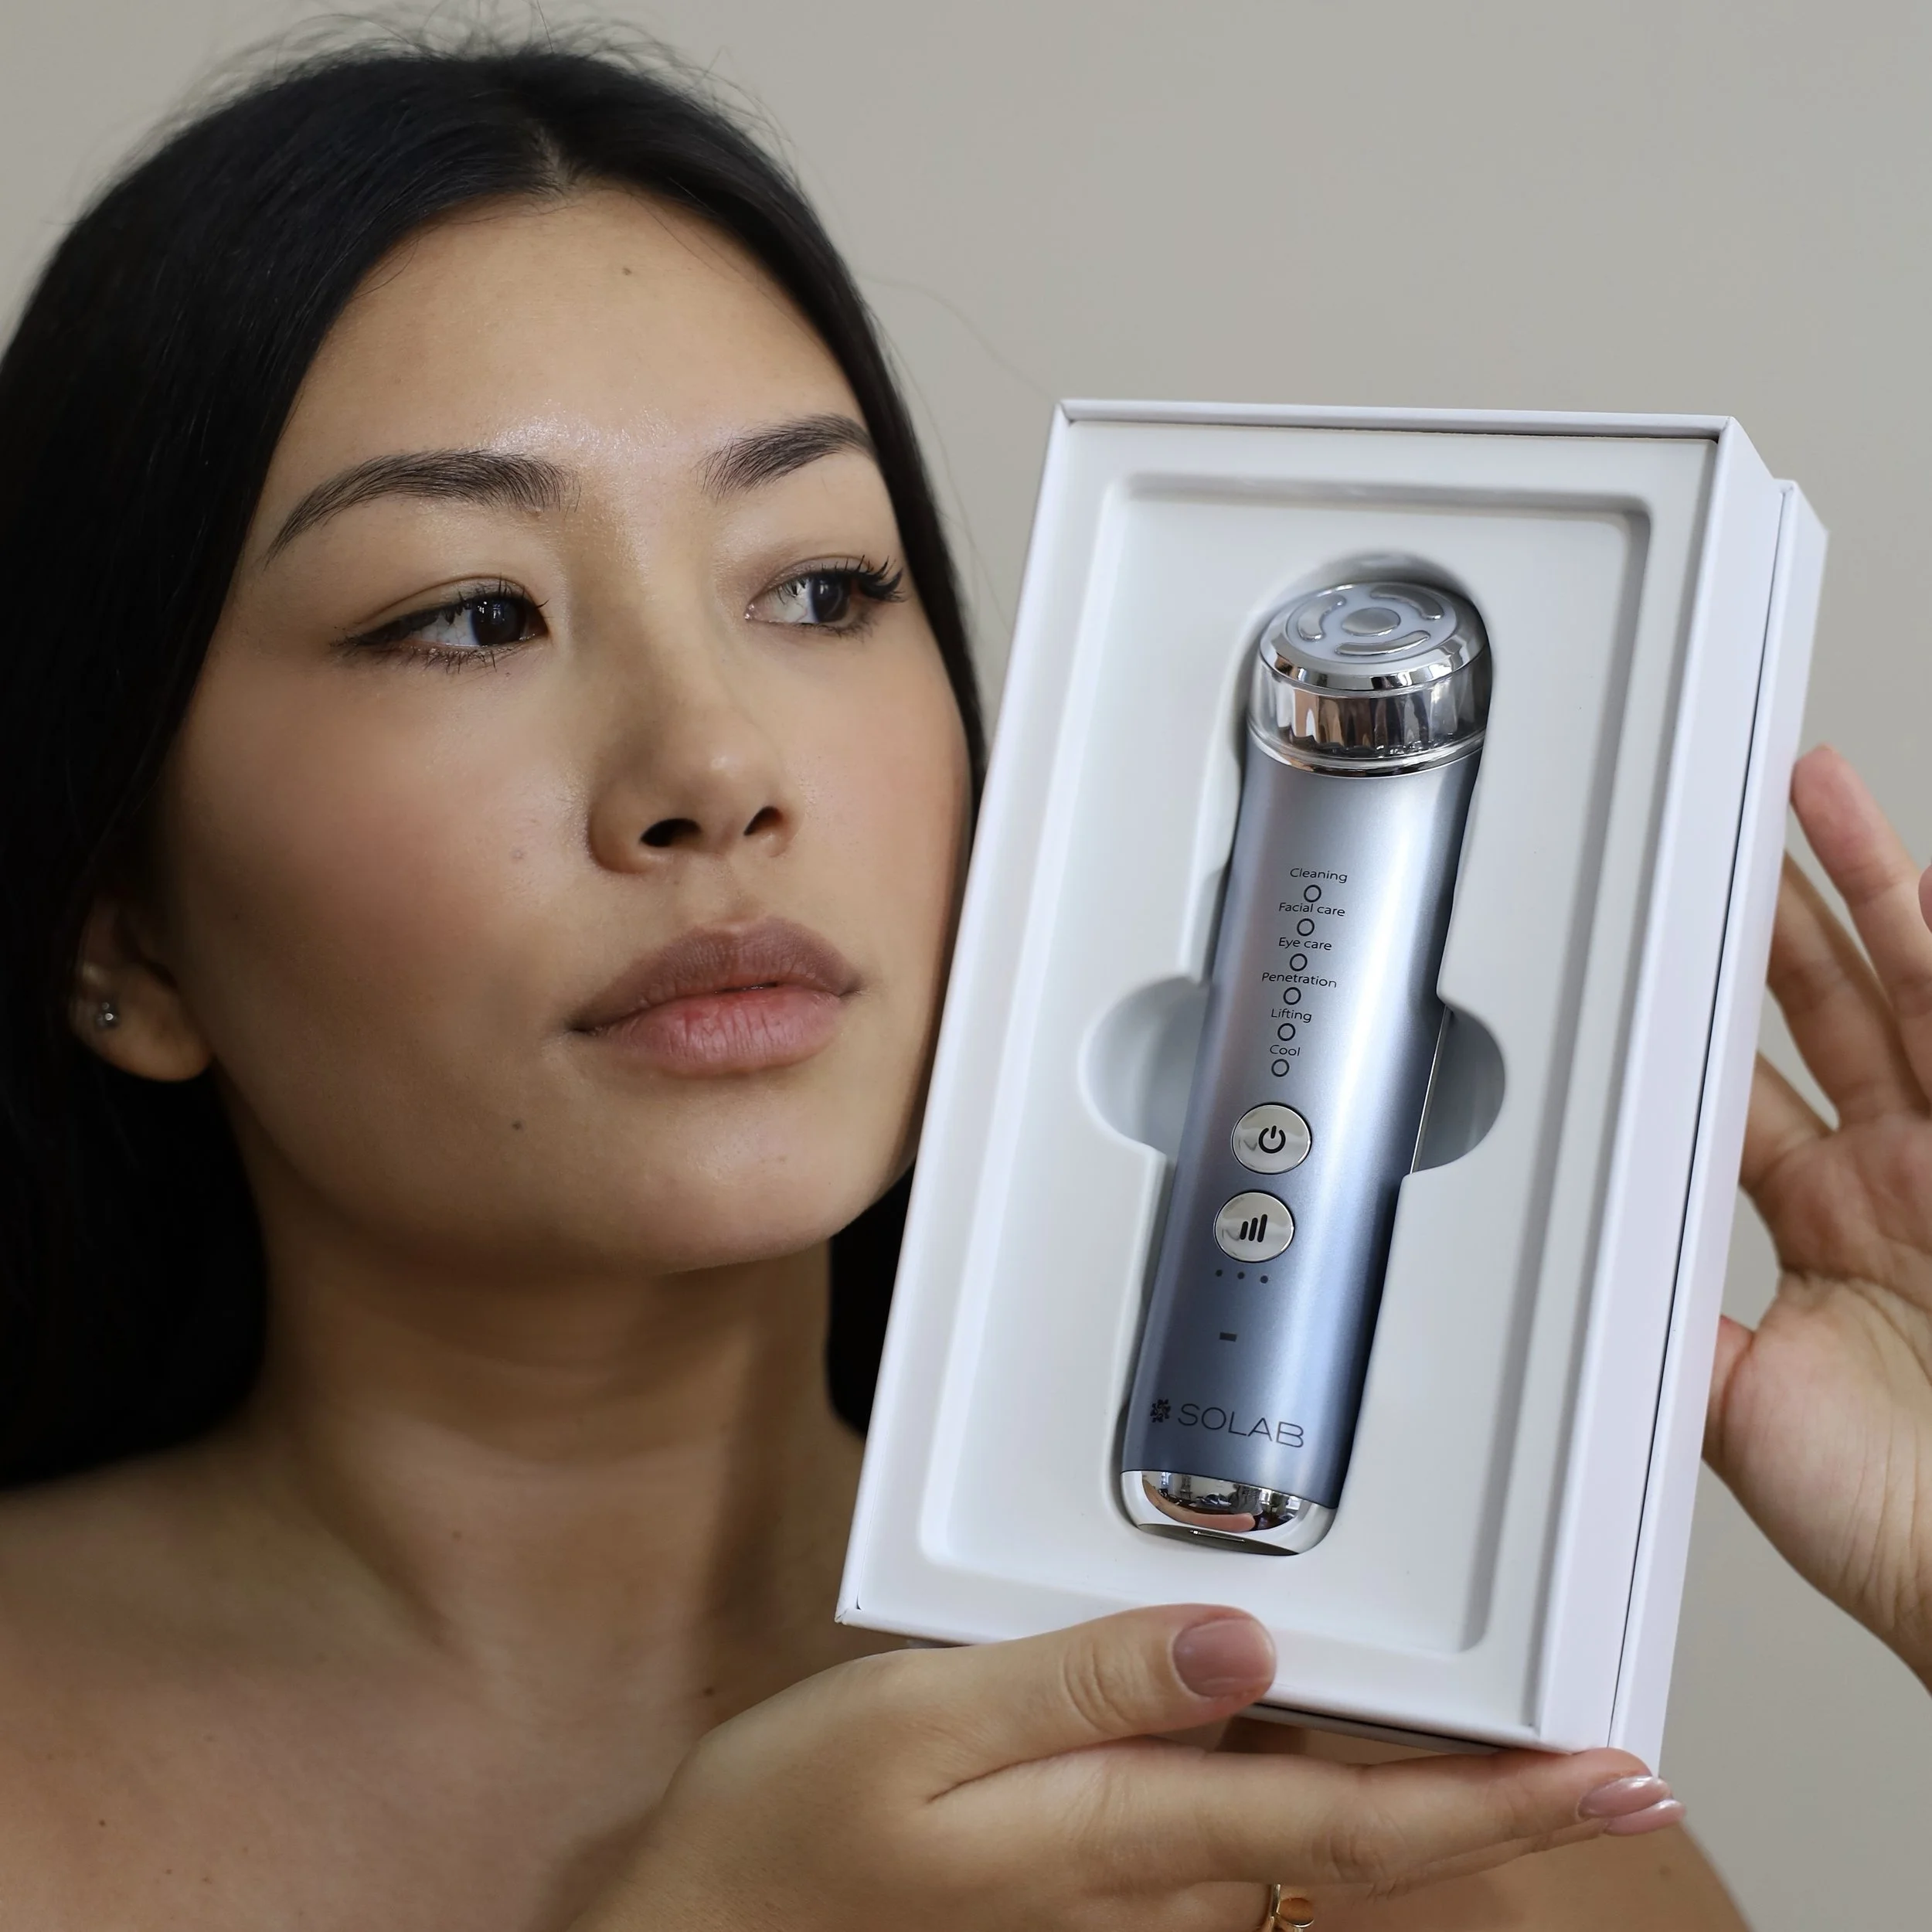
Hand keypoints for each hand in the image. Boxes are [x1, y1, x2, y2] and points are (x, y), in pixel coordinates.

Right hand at [571, 1604, 1672, 1930]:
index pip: (1357, 1825)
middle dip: (1486, 1792)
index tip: (1615, 1775)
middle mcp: (1153, 1880)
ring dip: (1395, 1776)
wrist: (712, 1925)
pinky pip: (1228, 1817)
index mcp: (1126, 1833)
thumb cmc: (797, 1826)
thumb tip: (1239, 1642)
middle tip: (1598, 1746)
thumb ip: (1086, 1680)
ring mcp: (1128, 1890)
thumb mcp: (924, 1724)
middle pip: (1353, 1827)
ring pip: (1297, 1822)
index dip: (1501, 1805)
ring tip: (1486, 1713)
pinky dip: (1296, 1766)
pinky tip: (1300, 1708)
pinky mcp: (1096, 1875)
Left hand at [1707, 744, 1931, 1685]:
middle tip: (1729, 828)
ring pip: (1907, 989)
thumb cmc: (1892, 1520)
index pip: (1743, 1085)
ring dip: (1862, 890)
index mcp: (1825, 1225)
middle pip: (1824, 1012)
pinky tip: (1920, 878)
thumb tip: (1566, 1265)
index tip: (1657, 947)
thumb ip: (1663, 1315)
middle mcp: (1899, 1179)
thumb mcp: (1732, 1404)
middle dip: (1777, 918)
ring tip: (1814, 796)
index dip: (1701, 1011)